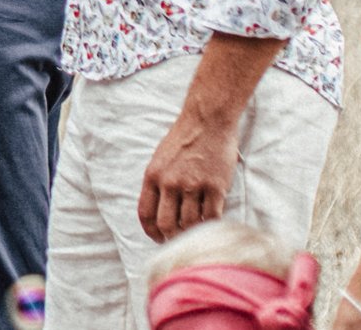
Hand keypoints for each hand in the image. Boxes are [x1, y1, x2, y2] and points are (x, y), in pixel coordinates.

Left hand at [137, 99, 242, 241]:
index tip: (158, 238)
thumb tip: (159, 211)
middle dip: (171, 237)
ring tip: (197, 232)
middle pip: (166, 224)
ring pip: (190, 224)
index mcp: (152, 175)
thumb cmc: (184, 139)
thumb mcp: (160, 158)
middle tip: (179, 240)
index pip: (145, 213)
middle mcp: (170, 182)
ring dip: (193, 232)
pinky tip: (212, 223)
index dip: (151, 231)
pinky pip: (212, 217)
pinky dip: (211, 224)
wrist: (207, 121)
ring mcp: (193, 185)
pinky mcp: (215, 187)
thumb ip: (158, 183)